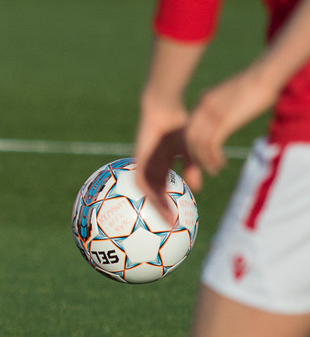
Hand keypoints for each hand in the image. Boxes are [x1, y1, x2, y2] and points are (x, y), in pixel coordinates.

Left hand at [134, 95, 193, 224]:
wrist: (163, 108)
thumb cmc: (178, 125)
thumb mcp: (188, 151)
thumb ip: (191, 168)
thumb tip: (197, 189)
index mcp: (162, 163)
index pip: (164, 188)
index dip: (170, 203)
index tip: (179, 218)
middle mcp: (150, 166)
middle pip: (153, 193)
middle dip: (161, 210)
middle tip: (172, 227)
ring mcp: (143, 163)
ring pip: (146, 190)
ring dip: (156, 205)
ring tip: (167, 219)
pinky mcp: (139, 159)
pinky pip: (141, 180)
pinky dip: (149, 192)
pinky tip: (157, 203)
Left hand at [185, 67, 275, 175]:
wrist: (263, 76)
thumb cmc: (253, 86)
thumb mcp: (230, 95)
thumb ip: (222, 104)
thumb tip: (223, 115)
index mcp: (203, 101)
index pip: (189, 127)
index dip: (191, 144)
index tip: (199, 156)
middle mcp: (203, 108)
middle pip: (188, 137)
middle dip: (193, 155)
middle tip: (203, 167)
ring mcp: (211, 114)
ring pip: (198, 144)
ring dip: (205, 160)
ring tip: (213, 170)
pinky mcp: (223, 121)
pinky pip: (211, 145)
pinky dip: (213, 158)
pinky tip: (221, 164)